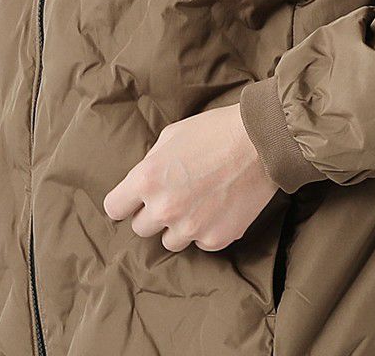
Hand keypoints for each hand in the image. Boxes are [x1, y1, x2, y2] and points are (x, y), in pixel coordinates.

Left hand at [102, 102, 277, 251]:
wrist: (260, 142)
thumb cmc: (214, 131)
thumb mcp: (171, 136)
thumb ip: (151, 164)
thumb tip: (144, 183)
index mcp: (147, 179)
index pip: (115, 208)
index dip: (124, 202)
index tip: (133, 200)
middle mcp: (164, 208)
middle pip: (141, 228)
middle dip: (153, 212)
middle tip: (174, 194)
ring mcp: (190, 228)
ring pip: (170, 240)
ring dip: (178, 225)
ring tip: (198, 201)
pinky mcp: (215, 239)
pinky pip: (200, 242)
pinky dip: (206, 229)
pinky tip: (218, 207)